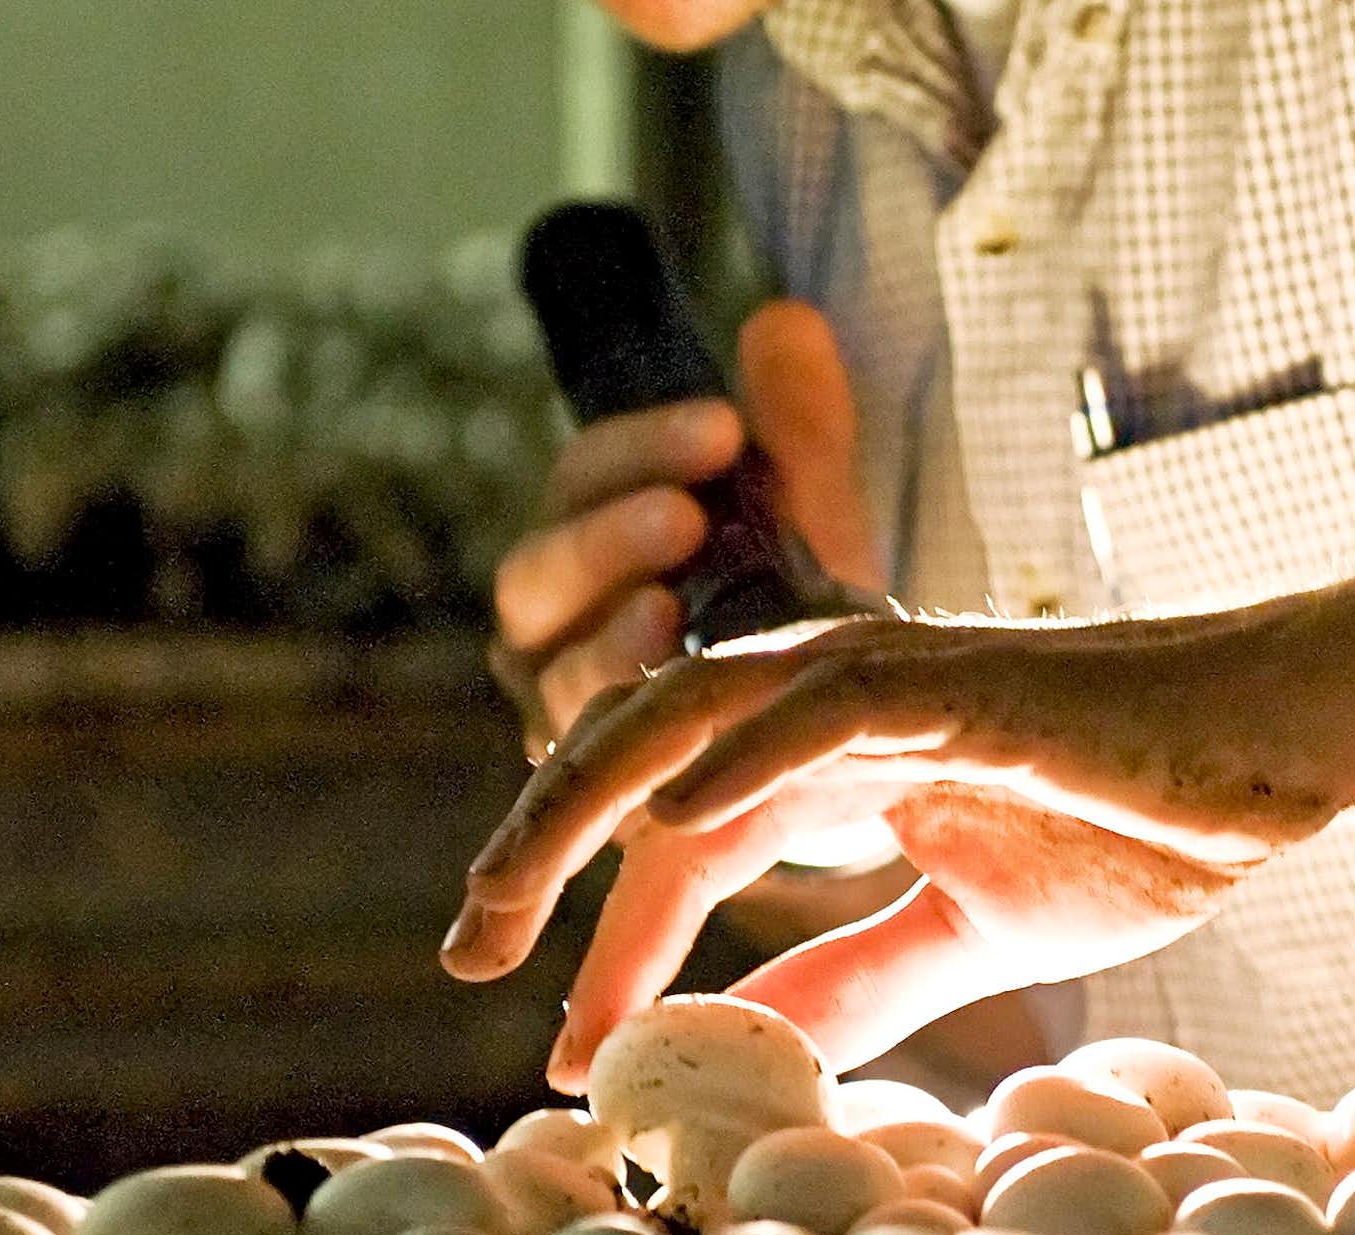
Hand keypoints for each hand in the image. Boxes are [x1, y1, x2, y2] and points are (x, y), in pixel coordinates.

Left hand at [443, 598, 1354, 1079]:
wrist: (1286, 746)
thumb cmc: (1145, 818)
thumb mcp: (971, 933)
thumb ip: (863, 977)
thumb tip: (768, 1048)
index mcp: (834, 762)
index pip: (684, 850)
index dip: (614, 947)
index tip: (569, 1057)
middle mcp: (832, 707)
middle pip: (640, 762)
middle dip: (542, 856)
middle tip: (465, 960)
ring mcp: (887, 683)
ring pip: (688, 721)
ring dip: (587, 807)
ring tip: (508, 899)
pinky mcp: (952, 684)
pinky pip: (814, 715)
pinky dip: (731, 762)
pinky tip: (663, 829)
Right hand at [487, 300, 881, 756]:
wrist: (816, 748)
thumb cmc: (796, 619)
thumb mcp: (811, 520)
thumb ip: (799, 430)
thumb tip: (784, 322)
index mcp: (584, 536)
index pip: (584, 476)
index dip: (642, 445)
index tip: (726, 427)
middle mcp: (549, 625)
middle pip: (538, 572)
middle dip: (606, 539)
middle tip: (685, 518)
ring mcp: (555, 709)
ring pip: (550, 669)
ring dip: (605, 640)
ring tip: (670, 613)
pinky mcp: (585, 792)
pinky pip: (584, 764)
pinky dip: (623, 735)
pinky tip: (678, 715)